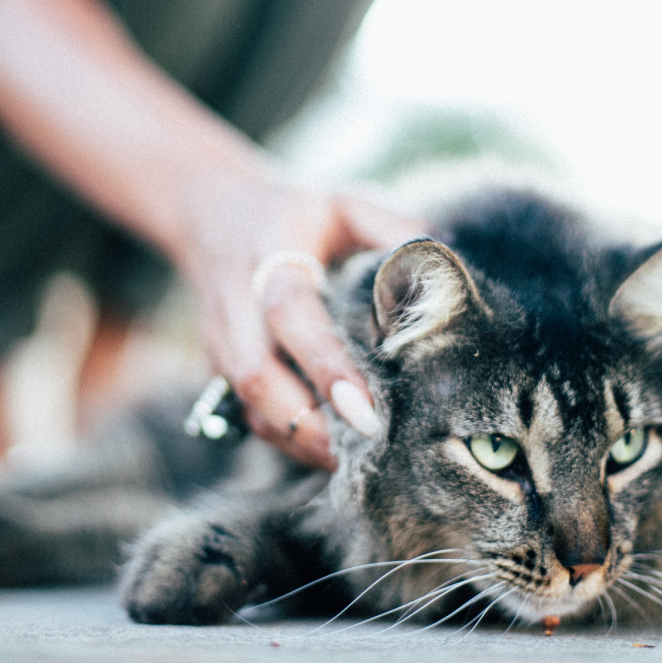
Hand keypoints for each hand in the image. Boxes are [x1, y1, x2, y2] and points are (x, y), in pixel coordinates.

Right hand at [0, 0, 424, 468]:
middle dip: (309, 424)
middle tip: (370, 450)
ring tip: (357, 460)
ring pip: (251, 406)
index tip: (365, 407)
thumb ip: (390, 227)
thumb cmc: (294, 212)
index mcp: (268, 258)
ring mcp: (220, 341)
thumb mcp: (342, 202)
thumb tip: (450, 263)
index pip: (290, 315)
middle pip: (256, 378)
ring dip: (300, 441)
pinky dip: (289, 438)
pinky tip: (332, 448)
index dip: (323, 364)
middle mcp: (235, 305)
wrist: (211, 215)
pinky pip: (249, 414)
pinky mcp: (217, 366)